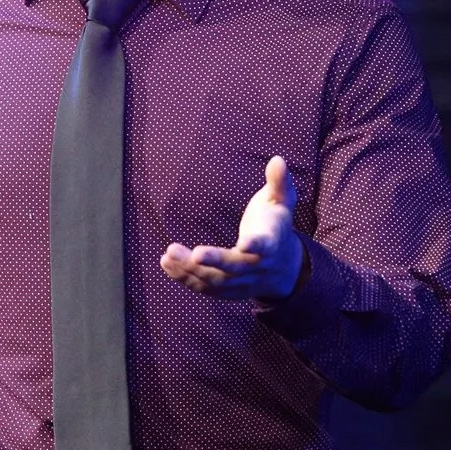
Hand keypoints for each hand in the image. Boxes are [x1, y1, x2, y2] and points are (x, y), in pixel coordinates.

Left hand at [160, 156, 305, 300]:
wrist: (283, 266)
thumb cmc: (275, 225)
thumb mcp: (281, 202)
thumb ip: (279, 182)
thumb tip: (278, 159)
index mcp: (272, 244)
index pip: (265, 246)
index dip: (256, 245)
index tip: (244, 243)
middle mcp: (256, 267)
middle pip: (236, 268)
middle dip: (215, 261)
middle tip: (195, 253)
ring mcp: (241, 282)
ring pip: (216, 281)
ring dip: (191, 270)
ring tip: (169, 253)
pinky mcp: (226, 290)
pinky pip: (205, 288)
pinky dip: (185, 278)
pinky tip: (167, 264)